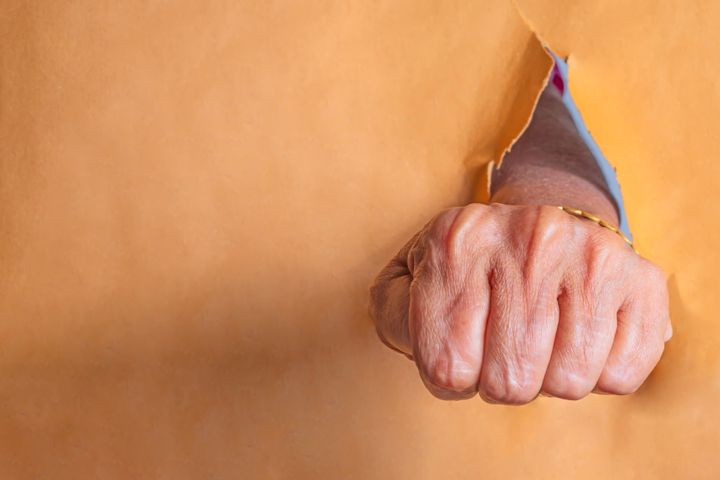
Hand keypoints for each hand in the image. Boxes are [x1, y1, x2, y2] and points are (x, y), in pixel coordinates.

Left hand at [369, 203, 671, 403]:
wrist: (542, 220)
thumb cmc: (469, 263)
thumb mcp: (410, 275)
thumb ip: (393, 310)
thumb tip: (426, 347)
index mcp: (460, 238)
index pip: (447, 367)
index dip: (449, 375)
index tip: (456, 346)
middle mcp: (531, 237)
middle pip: (509, 382)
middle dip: (497, 380)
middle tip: (500, 344)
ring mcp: (593, 255)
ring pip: (567, 384)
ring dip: (546, 377)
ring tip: (539, 337)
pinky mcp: (643, 281)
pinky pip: (620, 376)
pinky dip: (596, 373)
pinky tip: (579, 334)